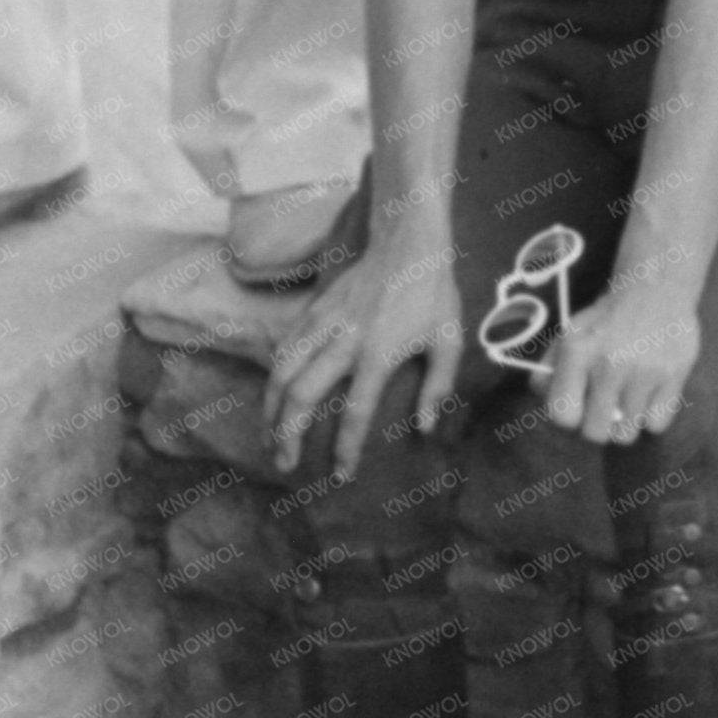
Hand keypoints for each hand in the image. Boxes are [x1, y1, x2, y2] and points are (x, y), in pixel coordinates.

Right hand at [263, 233, 462, 482]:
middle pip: (302, 395)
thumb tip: (424, 428)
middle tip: (285, 464)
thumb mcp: (449, 340)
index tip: (340, 475)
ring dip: (269, 409)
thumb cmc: (432, 294)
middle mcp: (345, 341)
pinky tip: (273, 397)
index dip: (345, 448)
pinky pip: (284, 347)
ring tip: (268, 438)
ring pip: (281, 371)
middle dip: (288, 434)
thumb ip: (438, 386)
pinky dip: (273, 376)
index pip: (356, 412)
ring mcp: (324, 323)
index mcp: (379, 354)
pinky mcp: (313, 308)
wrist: (407, 242)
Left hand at [544, 278, 701, 448]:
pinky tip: (649, 395)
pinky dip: (652, 416)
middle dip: (598, 425)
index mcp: (577, 351)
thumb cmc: (606, 318)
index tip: (578, 408)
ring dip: (625, 424)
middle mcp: (609, 363)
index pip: (563, 415)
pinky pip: (657, 425)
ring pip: (627, 434)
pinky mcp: (674, 375)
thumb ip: (550, 370)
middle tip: (605, 408)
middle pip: (596, 433)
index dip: (569, 417)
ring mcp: (644, 372)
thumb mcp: (570, 334)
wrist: (654, 289)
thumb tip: (546, 403)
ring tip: (628, 402)